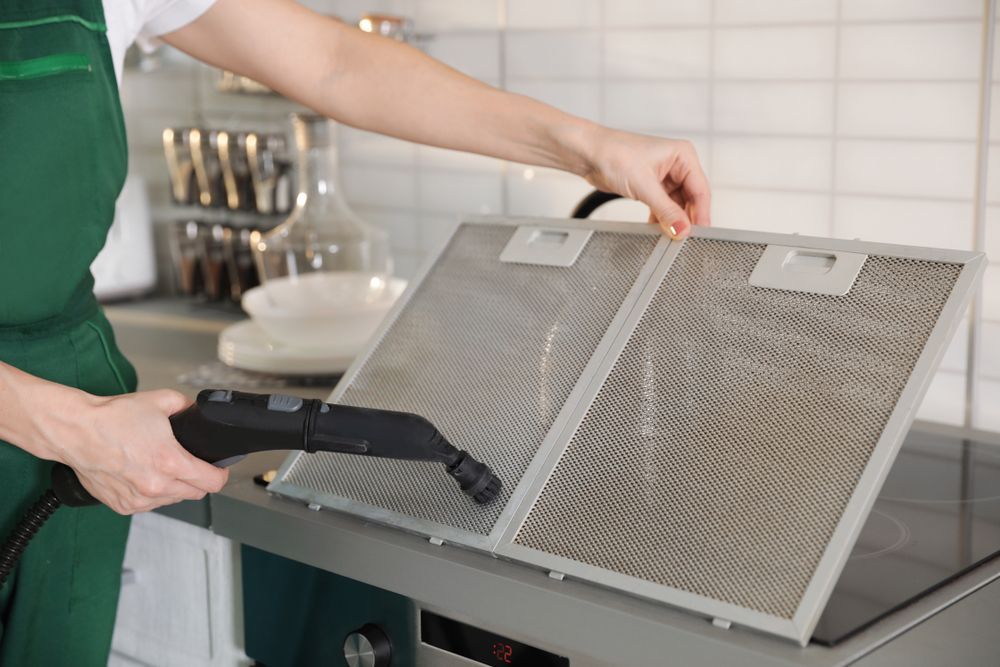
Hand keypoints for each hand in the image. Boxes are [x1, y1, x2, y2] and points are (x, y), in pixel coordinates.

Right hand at [37, 389, 228, 514]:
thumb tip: (197, 412)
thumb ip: (187, 406)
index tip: (219, 468)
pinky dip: (153, 493)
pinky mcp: (123, 506)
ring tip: (163, 467)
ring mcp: (139, 500)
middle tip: (192, 464)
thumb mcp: (160, 400)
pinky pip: (150, 504)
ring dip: (176, 487)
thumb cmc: (112, 418)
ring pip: (173, 500)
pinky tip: (144, 475)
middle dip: (199, 479)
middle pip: (196, 493)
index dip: (221, 473)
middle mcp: (156, 486)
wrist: (76, 431)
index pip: (212, 482)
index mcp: (170, 462)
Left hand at [580, 127, 710, 238]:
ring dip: (673, 220)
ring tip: (671, 236)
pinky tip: (660, 229)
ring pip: (677, 205)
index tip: (699, 232)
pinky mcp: (651, 186)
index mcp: (682, 155)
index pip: (700, 189)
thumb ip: (666, 210)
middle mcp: (676, 164)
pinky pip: (664, 206)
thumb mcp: (644, 186)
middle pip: (691, 199)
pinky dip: (662, 218)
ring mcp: (664, 176)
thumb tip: (682, 229)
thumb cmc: (614, 154)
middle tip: (685, 238)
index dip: (701, 213)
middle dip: (687, 219)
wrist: (588, 154)